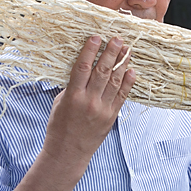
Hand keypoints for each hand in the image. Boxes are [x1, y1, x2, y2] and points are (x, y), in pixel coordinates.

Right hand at [42, 36, 135, 168]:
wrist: (68, 152)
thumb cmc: (59, 127)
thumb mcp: (60, 103)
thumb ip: (72, 86)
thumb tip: (82, 70)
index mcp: (73, 96)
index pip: (83, 68)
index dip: (90, 51)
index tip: (96, 37)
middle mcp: (89, 101)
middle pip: (102, 71)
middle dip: (110, 53)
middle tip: (117, 39)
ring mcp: (102, 109)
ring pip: (114, 81)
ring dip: (122, 63)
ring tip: (127, 50)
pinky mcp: (111, 116)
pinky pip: (122, 96)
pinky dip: (127, 83)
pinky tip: (131, 71)